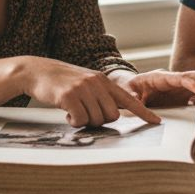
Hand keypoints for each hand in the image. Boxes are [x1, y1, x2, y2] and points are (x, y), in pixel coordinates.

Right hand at [20, 58, 160, 126]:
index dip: (143, 112)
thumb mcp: (86, 84)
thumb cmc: (63, 82)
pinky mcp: (70, 95)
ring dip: (84, 121)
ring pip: (96, 120)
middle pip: (112, 116)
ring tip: (73, 109)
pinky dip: (73, 121)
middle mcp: (97, 83)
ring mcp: (84, 88)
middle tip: (85, 113)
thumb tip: (113, 115)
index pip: (129, 99)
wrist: (37, 71)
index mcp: (104, 81)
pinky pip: (80, 120)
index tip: (157, 122)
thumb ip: (101, 96)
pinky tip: (66, 111)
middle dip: (99, 120)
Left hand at [114, 69, 194, 106]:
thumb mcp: (127, 93)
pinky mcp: (182, 97)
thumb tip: (142, 106)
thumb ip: (135, 99)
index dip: (192, 84)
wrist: (127, 89)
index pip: (180, 79)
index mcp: (161, 78)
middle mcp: (174, 81)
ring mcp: (180, 89)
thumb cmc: (126, 89)